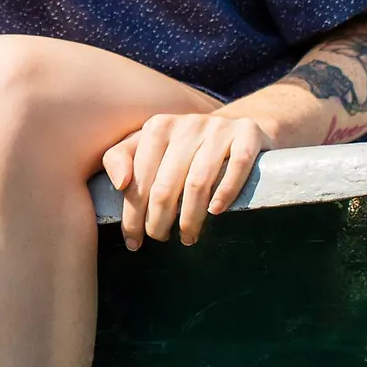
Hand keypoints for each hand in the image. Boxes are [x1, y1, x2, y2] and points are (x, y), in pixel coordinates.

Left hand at [101, 112, 273, 248]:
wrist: (238, 126)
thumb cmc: (184, 146)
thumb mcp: (148, 146)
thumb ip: (119, 158)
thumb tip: (119, 183)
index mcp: (158, 127)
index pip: (139, 178)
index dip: (133, 214)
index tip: (133, 241)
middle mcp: (187, 124)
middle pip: (166, 185)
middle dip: (158, 220)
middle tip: (160, 239)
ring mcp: (219, 129)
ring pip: (198, 182)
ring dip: (190, 217)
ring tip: (187, 237)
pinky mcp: (248, 134)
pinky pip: (236, 167)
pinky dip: (225, 193)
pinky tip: (216, 212)